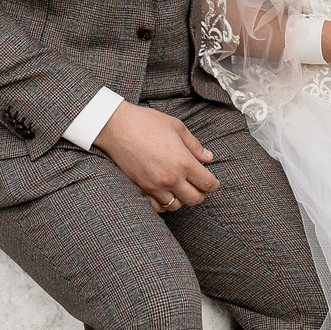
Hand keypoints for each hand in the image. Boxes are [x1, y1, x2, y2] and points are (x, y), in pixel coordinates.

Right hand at [94, 102, 220, 212]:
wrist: (116, 127)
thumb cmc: (147, 123)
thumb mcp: (177, 128)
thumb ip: (194, 146)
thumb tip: (208, 158)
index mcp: (183, 162)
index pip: (207, 183)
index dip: (214, 185)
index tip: (213, 182)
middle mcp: (171, 178)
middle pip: (195, 199)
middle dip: (201, 194)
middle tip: (199, 186)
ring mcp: (154, 186)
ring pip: (176, 205)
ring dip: (182, 199)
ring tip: (181, 188)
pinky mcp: (140, 189)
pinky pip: (157, 207)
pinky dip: (164, 203)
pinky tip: (165, 193)